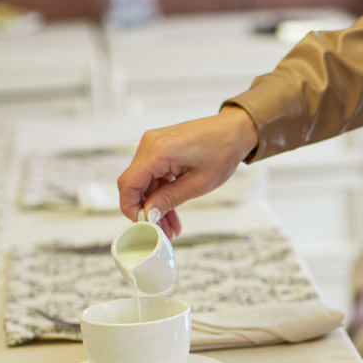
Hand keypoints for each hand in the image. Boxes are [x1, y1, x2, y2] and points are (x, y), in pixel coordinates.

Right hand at [117, 106, 258, 236]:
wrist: (234, 131)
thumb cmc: (222, 151)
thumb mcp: (198, 184)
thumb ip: (169, 199)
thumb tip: (148, 214)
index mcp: (158, 151)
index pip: (128, 184)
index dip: (130, 207)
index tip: (143, 224)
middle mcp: (150, 144)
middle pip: (135, 184)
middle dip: (146, 210)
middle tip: (162, 231)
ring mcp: (154, 144)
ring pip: (144, 182)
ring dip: (155, 203)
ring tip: (170, 226)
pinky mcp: (160, 147)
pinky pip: (153, 174)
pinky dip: (161, 191)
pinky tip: (171, 210)